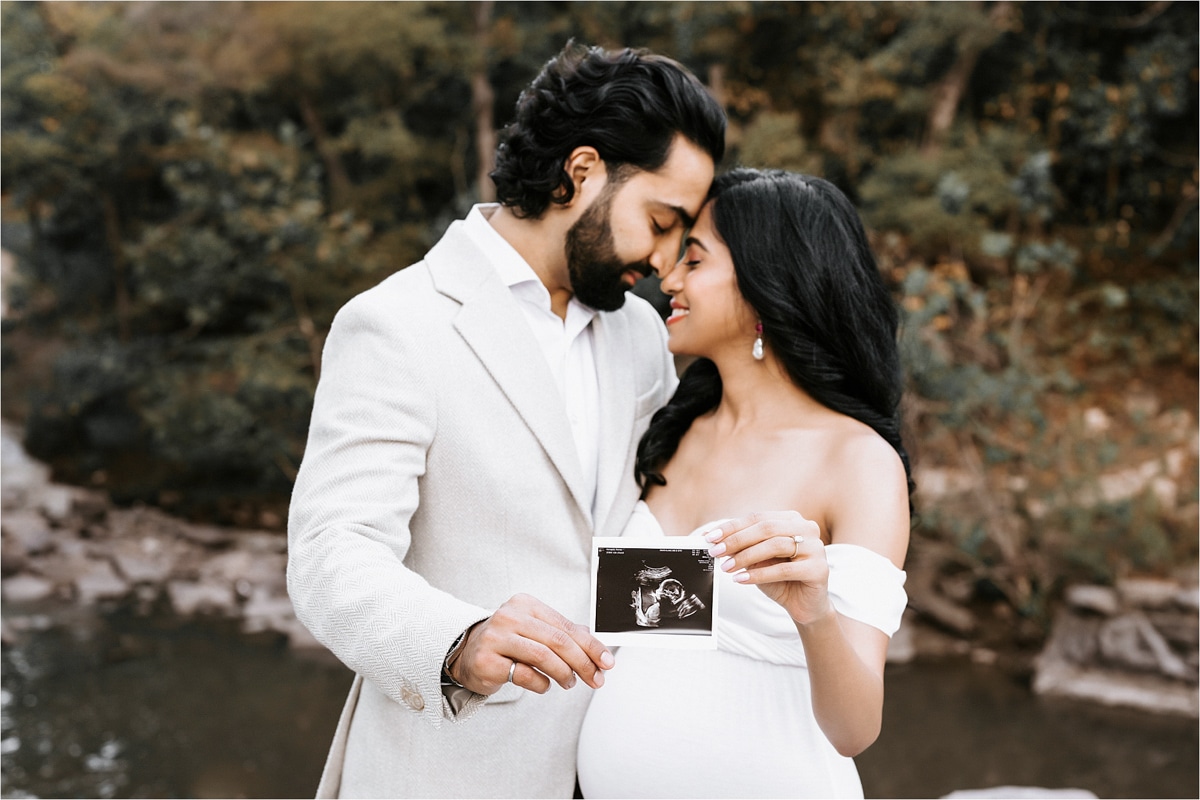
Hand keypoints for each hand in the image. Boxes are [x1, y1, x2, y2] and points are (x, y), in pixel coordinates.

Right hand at [447, 593, 614, 694]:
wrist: (467, 653)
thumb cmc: (508, 642)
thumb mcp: (536, 632)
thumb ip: (565, 636)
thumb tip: (599, 651)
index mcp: (526, 604)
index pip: (566, 626)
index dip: (591, 646)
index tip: (607, 663)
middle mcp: (510, 616)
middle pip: (557, 641)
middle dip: (582, 663)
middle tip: (595, 679)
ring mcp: (496, 637)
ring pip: (542, 656)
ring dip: (563, 674)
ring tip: (569, 682)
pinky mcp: (486, 660)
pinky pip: (523, 675)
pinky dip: (541, 683)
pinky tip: (544, 685)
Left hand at [704, 511, 831, 625]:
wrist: (804, 605)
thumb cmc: (780, 579)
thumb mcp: (758, 559)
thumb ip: (743, 547)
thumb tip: (715, 541)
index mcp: (791, 519)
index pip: (757, 517)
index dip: (731, 527)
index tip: (710, 537)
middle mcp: (806, 528)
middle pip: (766, 528)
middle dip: (736, 540)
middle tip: (715, 552)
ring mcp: (816, 548)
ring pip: (775, 545)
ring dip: (745, 557)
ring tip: (726, 568)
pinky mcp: (819, 569)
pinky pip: (783, 569)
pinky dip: (759, 574)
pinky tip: (741, 579)